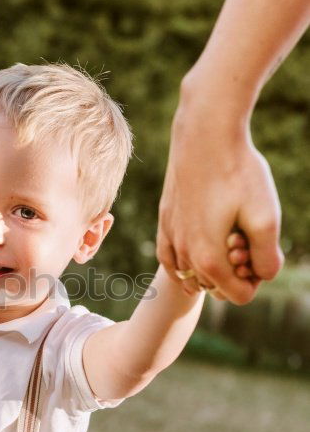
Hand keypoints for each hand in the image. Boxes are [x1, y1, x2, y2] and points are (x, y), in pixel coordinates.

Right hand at [157, 107, 283, 304]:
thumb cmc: (238, 173)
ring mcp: (170, 239)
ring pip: (193, 275)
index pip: (239, 296)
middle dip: (234, 270)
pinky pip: (170, 260)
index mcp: (208, 261)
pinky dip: (186, 264)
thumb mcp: (266, 218)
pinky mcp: (164, 222)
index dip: (257, 278)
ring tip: (227, 232)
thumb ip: (268, 257)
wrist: (204, 135)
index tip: (260, 248)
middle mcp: (184, 256)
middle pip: (216, 287)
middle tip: (243, 235)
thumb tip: (262, 275)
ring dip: (213, 262)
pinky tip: (198, 251)